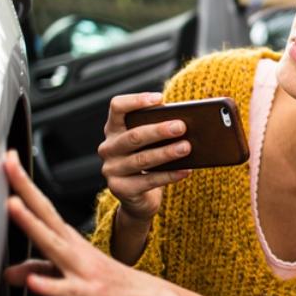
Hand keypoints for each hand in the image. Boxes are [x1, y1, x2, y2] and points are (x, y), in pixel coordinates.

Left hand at [3, 151, 176, 295]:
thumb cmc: (113, 287)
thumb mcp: (71, 278)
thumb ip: (41, 273)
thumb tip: (9, 273)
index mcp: (70, 241)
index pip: (42, 208)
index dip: (23, 185)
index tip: (8, 158)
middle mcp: (75, 249)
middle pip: (46, 215)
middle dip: (25, 188)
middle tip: (7, 162)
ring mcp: (83, 270)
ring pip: (54, 245)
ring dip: (32, 224)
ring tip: (12, 204)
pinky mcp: (91, 294)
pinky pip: (67, 290)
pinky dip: (49, 285)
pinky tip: (32, 282)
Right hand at [98, 92, 192, 221]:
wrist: (138, 197)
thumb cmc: (148, 160)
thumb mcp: (150, 142)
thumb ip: (160, 129)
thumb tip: (188, 121)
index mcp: (114, 129)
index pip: (117, 107)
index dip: (136, 101)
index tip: (160, 99)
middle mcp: (108, 148)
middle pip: (133, 136)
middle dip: (159, 130)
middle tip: (181, 126)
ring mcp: (112, 169)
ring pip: (142, 159)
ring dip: (166, 153)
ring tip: (186, 147)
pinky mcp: (120, 189)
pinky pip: (148, 181)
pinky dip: (169, 175)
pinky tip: (185, 170)